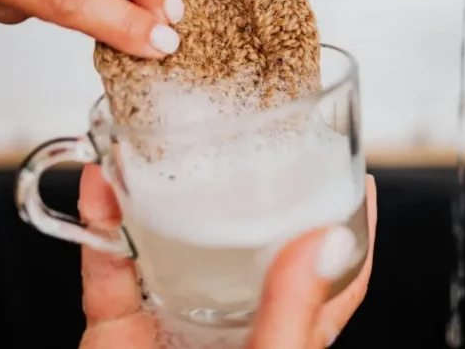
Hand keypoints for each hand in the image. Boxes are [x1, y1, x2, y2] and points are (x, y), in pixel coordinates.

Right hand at [77, 165, 376, 348]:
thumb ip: (294, 316)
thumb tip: (327, 241)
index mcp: (281, 342)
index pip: (332, 279)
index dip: (350, 230)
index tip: (361, 180)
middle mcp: (231, 325)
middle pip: (249, 245)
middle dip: (246, 192)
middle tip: (250, 137)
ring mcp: (172, 322)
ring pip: (172, 241)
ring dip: (164, 193)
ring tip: (165, 144)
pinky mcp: (116, 329)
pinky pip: (109, 264)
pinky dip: (103, 224)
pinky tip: (104, 186)